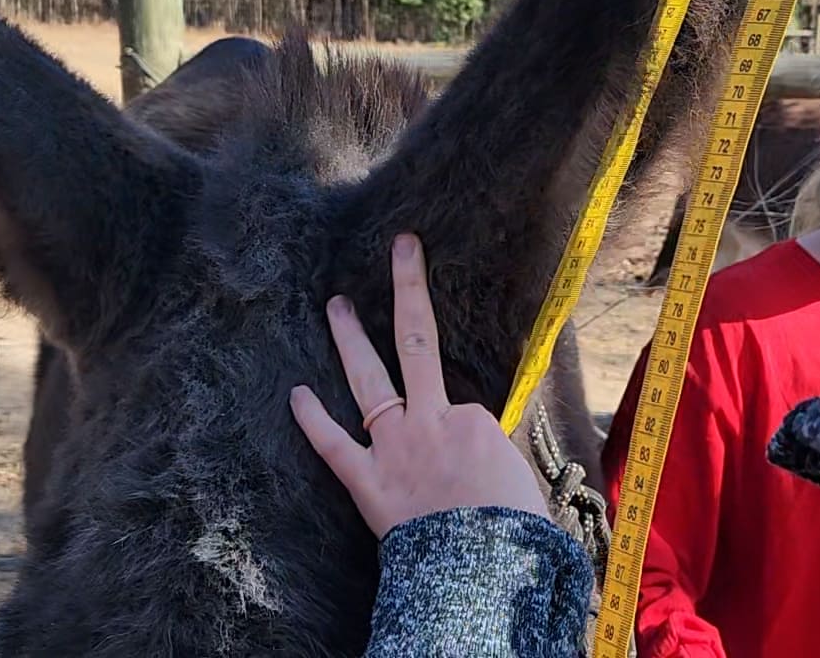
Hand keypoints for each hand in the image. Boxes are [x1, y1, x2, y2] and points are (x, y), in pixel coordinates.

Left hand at [290, 232, 548, 538]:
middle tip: (400, 247)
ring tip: (336, 304)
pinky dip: (312, 420)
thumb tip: (490, 463)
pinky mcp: (366, 481)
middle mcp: (431, 420)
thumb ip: (498, 461)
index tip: (474, 467)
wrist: (478, 571)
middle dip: (408, 287)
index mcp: (475, 420)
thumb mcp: (523, 485)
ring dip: (350, 338)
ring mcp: (394, 446)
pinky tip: (296, 394)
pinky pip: (333, 445)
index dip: (468, 431)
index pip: (466, 405)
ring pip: (368, 380)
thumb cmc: (511, 533)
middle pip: (419, 342)